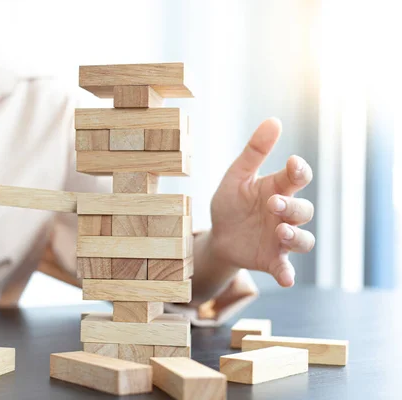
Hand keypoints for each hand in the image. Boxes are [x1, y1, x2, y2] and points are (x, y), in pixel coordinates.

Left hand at [210, 118, 314, 286]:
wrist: (217, 235)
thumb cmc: (231, 202)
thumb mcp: (237, 176)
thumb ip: (254, 152)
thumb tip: (274, 120)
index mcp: (278, 189)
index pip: (298, 178)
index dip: (299, 171)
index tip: (292, 164)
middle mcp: (285, 215)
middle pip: (304, 210)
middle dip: (292, 207)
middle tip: (273, 203)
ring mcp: (281, 239)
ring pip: (304, 239)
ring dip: (296, 237)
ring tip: (280, 232)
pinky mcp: (272, 260)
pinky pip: (286, 268)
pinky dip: (287, 274)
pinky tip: (285, 278)